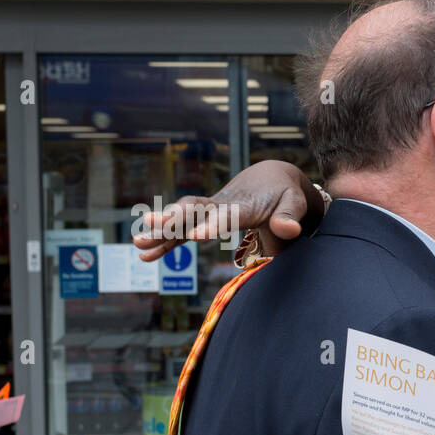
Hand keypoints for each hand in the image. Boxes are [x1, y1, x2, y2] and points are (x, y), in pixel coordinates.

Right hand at [132, 159, 321, 261]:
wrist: (270, 179)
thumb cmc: (285, 194)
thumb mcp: (295, 203)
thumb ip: (290, 217)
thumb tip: (287, 230)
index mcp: (245, 204)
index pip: (226, 214)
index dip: (211, 224)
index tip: (197, 236)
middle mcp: (222, 204)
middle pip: (194, 210)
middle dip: (172, 218)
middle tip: (149, 226)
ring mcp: (210, 210)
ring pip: (182, 219)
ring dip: (161, 231)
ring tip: (138, 244)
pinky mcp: (205, 218)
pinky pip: (182, 231)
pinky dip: (165, 241)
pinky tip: (146, 254)